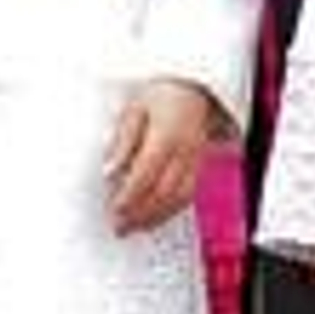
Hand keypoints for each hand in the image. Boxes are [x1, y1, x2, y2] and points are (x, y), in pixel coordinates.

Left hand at [105, 78, 217, 234]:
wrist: (195, 86)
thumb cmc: (163, 94)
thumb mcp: (134, 109)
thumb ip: (123, 142)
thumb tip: (110, 170)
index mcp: (167, 136)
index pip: (145, 176)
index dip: (129, 198)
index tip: (114, 211)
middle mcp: (186, 151)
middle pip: (163, 193)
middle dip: (141, 214)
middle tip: (120, 227)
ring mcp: (198, 159)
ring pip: (179, 198)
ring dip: (157, 217)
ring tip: (135, 227)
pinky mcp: (204, 164)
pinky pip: (190, 193)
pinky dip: (172, 209)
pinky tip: (158, 216)